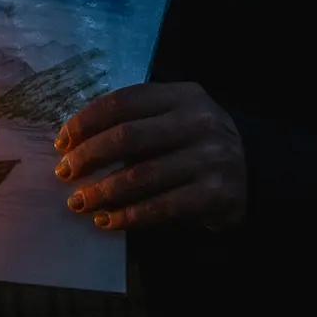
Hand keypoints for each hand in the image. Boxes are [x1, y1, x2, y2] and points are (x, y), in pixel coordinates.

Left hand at [53, 82, 246, 231]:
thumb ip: (135, 121)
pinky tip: (107, 221)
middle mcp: (200, 122)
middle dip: (88, 157)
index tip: (62, 142)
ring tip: (79, 202)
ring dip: (102, 192)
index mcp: (183, 95)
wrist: (253, 175)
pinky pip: (160, 207)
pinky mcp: (216, 194)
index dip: (86, 122)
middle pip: (128, 137)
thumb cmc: (195, 145)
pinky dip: (128, 216)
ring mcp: (211, 158)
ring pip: (141, 176)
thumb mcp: (174, 119)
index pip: (123, 102)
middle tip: (65, 174)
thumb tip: (72, 142)